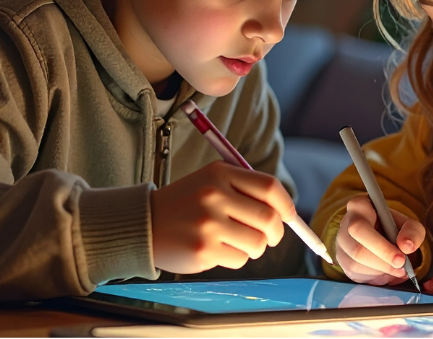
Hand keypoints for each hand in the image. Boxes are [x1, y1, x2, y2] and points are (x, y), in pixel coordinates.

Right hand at [150, 161, 295, 274]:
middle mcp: (215, 195)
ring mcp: (209, 223)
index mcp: (221, 173)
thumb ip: (246, 191)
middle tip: (271, 237)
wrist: (144, 223)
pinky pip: (240, 259)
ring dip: (256, 248)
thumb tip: (286, 213)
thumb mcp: (211, 182)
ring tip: (240, 243)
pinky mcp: (203, 249)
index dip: (286, 205)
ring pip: (258, 243)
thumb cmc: (186, 204)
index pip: (269, 187)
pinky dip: (237, 258)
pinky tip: (218, 250)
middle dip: (276, 233)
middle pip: (269, 218)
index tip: (289, 216)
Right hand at [336, 194, 425, 285]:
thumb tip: (406, 246)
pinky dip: (375, 277)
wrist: (381, 233)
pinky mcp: (342, 262)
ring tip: (397, 270)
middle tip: (402, 268)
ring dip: (381, 272)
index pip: (360, 228)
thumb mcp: (408, 224)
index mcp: (358, 207)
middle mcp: (344, 225)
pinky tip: (386, 271)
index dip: (381, 247)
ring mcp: (341, 245)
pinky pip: (356, 275)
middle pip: (357, 251)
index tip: (401, 258)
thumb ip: (413, 231)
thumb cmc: (392, 226)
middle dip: (383, 263)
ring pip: (356, 265)